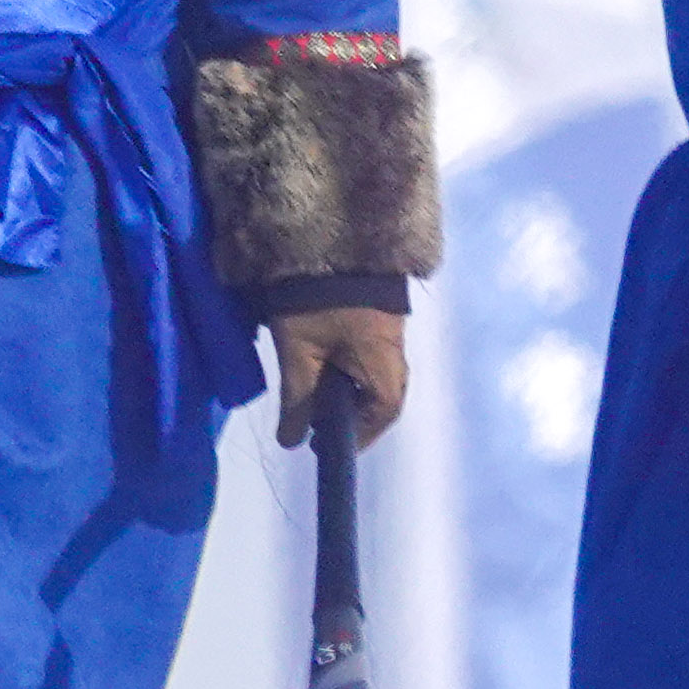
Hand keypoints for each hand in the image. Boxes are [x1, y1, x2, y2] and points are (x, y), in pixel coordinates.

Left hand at [269, 307, 409, 449]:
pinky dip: (350, 374)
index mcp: (385, 370)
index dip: (355, 436)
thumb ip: (296, 401)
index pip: (380, 417)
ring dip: (348, 394)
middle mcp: (397, 358)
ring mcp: (392, 338)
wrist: (331, 245)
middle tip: (316, 422)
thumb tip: (291, 443)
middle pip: (381, 402)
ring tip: (315, 395)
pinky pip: (372, 362)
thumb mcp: (298, 355)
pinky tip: (324, 369)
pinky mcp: (381, 323)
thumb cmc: (316, 305)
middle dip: (351, 416)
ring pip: (376, 382)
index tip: (323, 444)